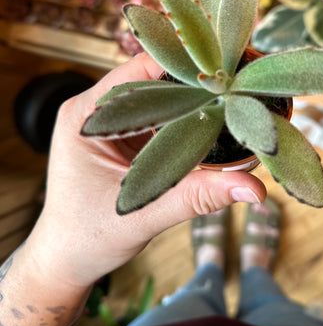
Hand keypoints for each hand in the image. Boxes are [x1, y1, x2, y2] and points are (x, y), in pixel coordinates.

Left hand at [25, 52, 266, 289]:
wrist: (66, 259)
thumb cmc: (87, 239)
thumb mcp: (143, 214)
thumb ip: (197, 197)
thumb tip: (252, 187)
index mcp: (84, 118)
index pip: (137, 72)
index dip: (179, 65)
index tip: (220, 69)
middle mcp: (94, 112)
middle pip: (150, 82)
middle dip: (192, 83)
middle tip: (234, 84)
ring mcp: (108, 124)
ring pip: (157, 99)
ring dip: (190, 101)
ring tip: (229, 101)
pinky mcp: (122, 138)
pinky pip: (158, 119)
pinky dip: (184, 121)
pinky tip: (211, 125)